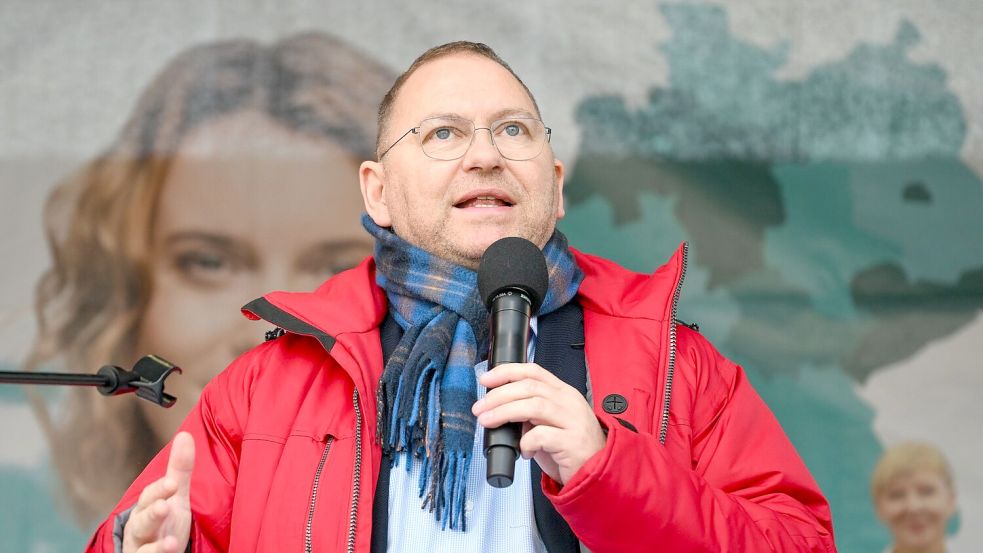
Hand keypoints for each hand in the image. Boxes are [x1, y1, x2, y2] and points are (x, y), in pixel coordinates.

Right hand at [122, 431, 194, 552]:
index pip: (150, 497)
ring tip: (172, 544)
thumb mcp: (175, 497)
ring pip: (143, 549)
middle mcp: (140, 530)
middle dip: (152, 515)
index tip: (172, 484)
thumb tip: (184, 434)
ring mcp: (142, 550)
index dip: (160, 491)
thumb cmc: (164, 522)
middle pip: (142, 522)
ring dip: (156, 547)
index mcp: (145, 508)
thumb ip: (179, 470)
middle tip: (164, 508)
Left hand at [473, 362, 605, 484]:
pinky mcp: (573, 442)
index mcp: (563, 393)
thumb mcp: (549, 423)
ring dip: (505, 412)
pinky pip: (542, 435)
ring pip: (534, 406)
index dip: (507, 372)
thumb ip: (530, 411)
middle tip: (479, 408)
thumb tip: (500, 408)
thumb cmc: (568, 449)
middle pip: (529, 387)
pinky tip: (523, 451)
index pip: (534, 371)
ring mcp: (573, 420)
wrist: (596, 473)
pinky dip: (526, 442)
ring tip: (487, 421)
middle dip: (499, 395)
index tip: (485, 379)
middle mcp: (569, 402)